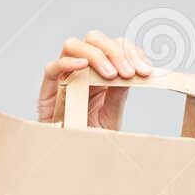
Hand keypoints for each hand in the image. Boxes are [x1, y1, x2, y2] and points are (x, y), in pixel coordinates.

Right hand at [37, 30, 152, 128]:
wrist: (71, 154)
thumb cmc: (90, 134)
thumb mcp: (111, 115)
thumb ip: (119, 95)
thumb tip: (133, 73)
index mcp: (101, 71)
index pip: (115, 46)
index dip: (132, 53)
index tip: (145, 70)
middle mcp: (82, 68)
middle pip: (95, 39)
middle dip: (116, 51)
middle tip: (129, 73)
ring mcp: (65, 75)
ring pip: (74, 45)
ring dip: (96, 55)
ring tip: (111, 75)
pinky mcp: (49, 87)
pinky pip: (52, 67)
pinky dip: (68, 62)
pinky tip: (83, 66)